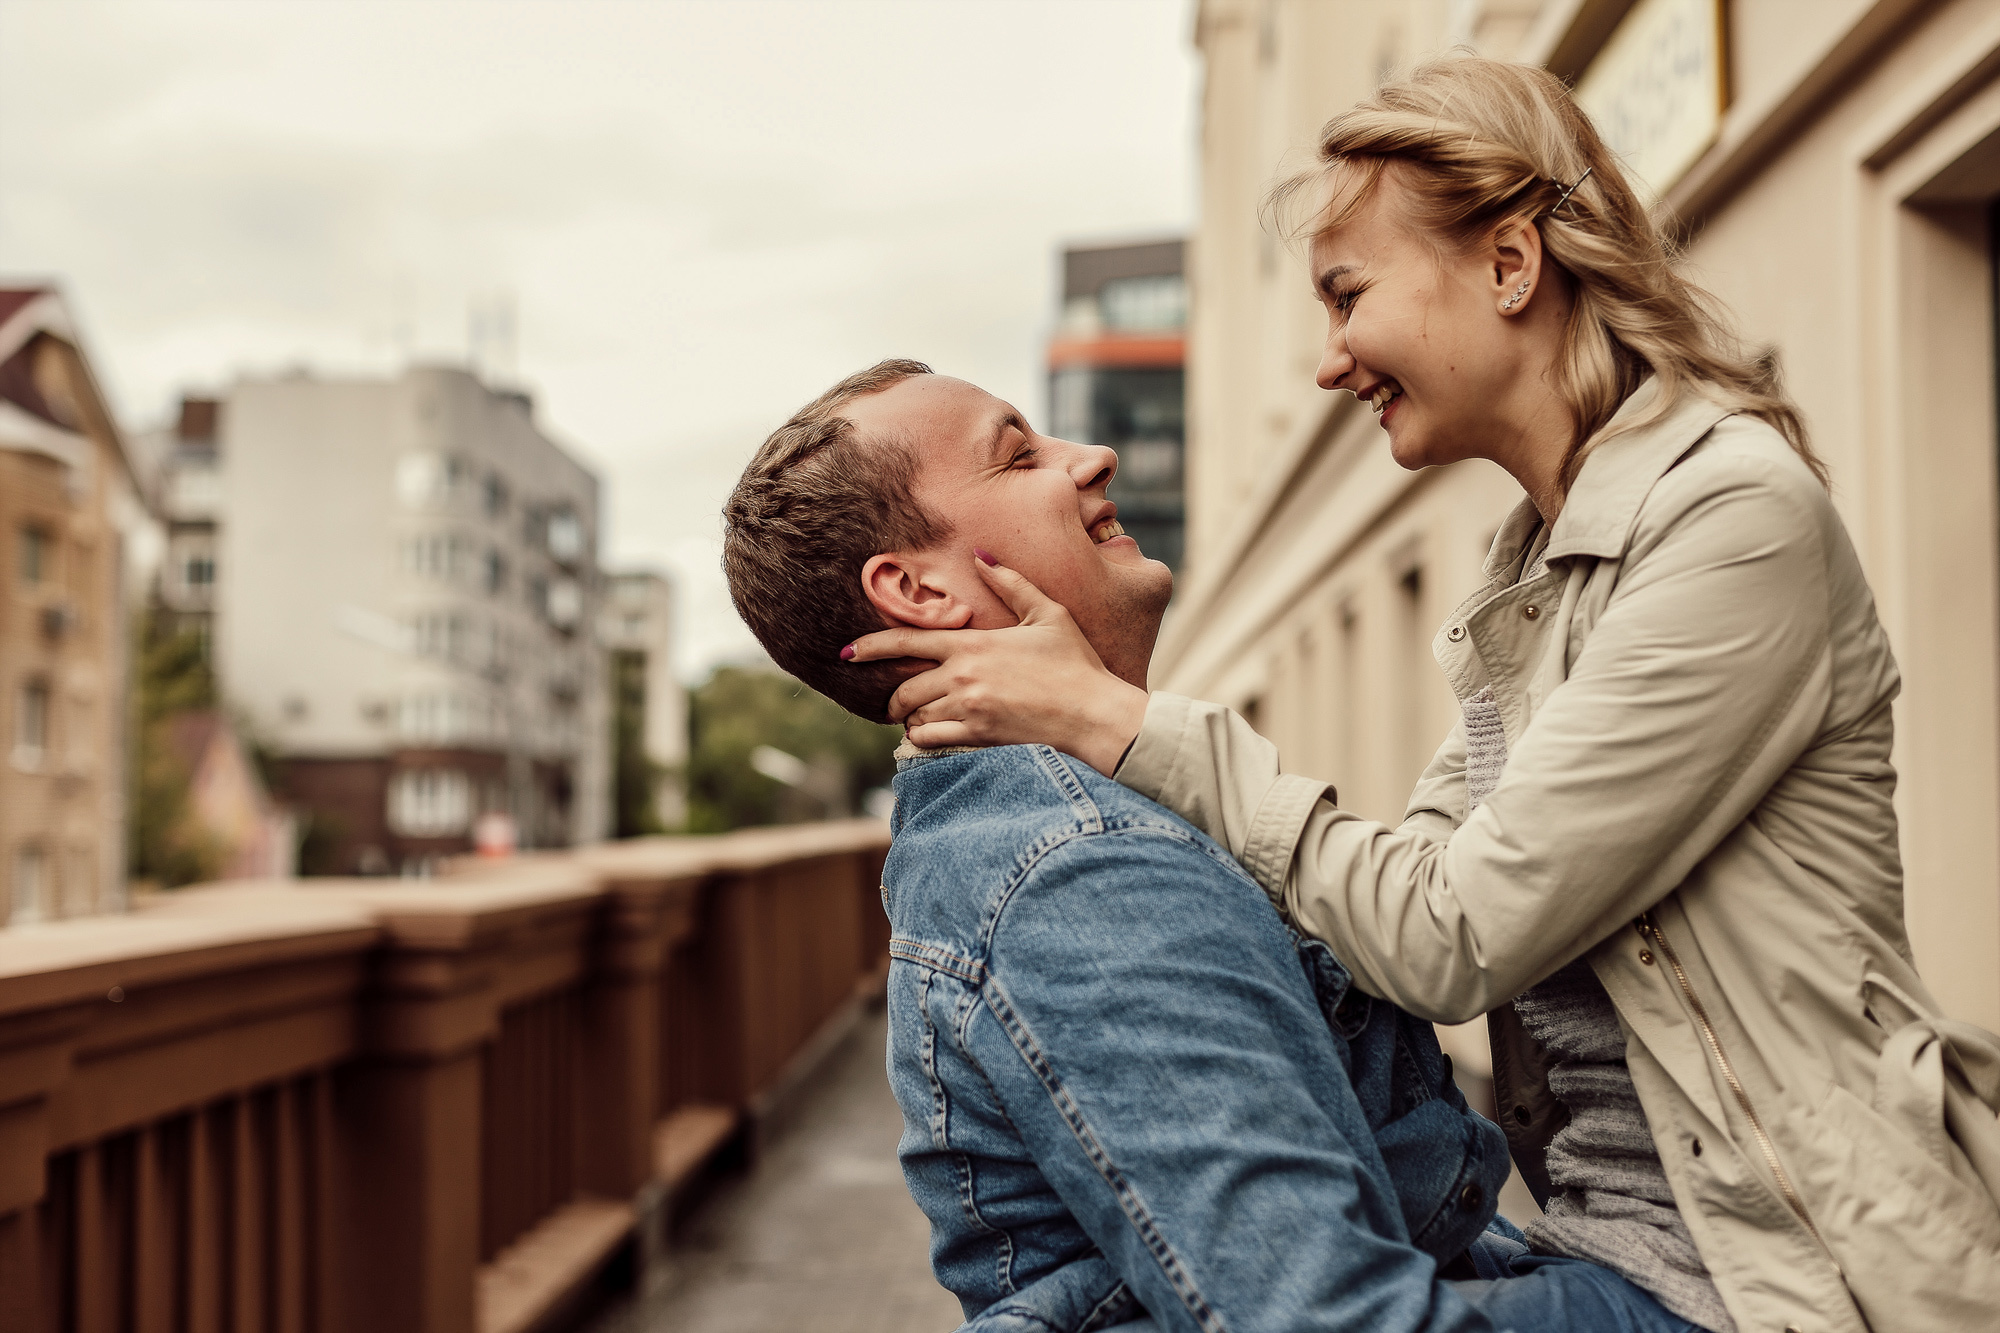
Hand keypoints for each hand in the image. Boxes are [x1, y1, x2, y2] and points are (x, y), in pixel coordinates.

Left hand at [845, 554, 1148, 775]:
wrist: (1093, 713)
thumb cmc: (1075, 662)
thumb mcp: (1048, 613)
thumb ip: (1011, 583)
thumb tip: (981, 553)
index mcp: (972, 644)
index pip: (905, 642)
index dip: (869, 647)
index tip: (847, 652)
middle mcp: (962, 677)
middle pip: (902, 688)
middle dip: (893, 695)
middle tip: (897, 700)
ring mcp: (967, 709)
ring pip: (914, 716)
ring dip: (911, 717)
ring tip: (921, 715)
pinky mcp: (977, 737)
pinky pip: (930, 740)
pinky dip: (923, 737)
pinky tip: (933, 732)